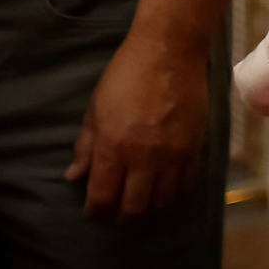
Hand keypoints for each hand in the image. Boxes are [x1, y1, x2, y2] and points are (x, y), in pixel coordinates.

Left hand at [67, 32, 207, 216]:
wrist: (169, 51)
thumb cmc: (125, 75)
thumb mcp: (95, 109)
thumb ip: (85, 147)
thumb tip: (74, 177)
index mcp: (113, 147)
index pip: (102, 198)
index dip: (95, 212)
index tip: (93, 212)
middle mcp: (143, 158)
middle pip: (133, 208)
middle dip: (120, 217)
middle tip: (116, 213)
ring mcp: (172, 155)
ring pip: (161, 202)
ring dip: (148, 208)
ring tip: (141, 203)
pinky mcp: (194, 148)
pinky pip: (185, 185)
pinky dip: (172, 194)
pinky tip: (164, 189)